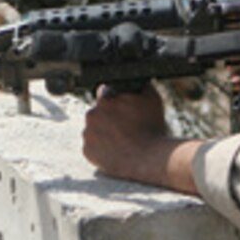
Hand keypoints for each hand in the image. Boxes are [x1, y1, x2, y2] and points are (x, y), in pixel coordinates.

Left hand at [82, 83, 200, 193]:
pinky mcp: (87, 151)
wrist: (149, 158)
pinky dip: (101, 148)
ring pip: (94, 129)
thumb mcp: (152, 99)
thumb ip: (140, 86)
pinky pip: (92, 146)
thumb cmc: (152, 128)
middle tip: (125, 127)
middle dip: (108, 117)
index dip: (116, 101)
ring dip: (103, 132)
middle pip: (98, 112)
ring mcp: (88, 134)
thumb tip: (137, 80)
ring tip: (122, 140)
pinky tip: (116, 150)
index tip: (124, 110)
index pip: (105, 93)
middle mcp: (92, 114)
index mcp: (106, 99)